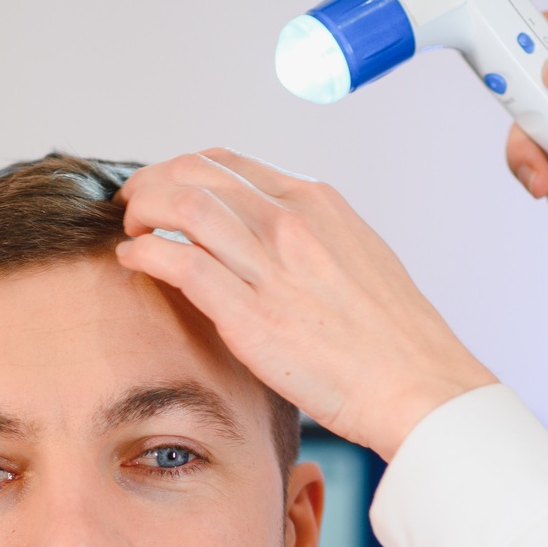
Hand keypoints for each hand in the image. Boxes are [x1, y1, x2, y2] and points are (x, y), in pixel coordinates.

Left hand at [115, 149, 497, 458]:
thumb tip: (276, 237)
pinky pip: (179, 261)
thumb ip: (313, 237)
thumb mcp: (359, 256)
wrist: (417, 383)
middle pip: (195, 173)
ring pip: (181, 205)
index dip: (183, 170)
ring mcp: (269, 264)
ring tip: (130, 230)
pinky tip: (134, 261)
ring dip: (142, 210)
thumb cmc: (394, 336)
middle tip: (134, 206)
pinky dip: (145, 253)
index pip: (229, 163)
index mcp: (316, 203)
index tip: (165, 190)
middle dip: (152, 182)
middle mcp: (289, 222)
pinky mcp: (249, 313)